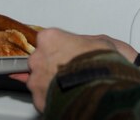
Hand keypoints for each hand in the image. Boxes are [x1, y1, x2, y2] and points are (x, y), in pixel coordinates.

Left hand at [11, 28, 136, 111]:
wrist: (98, 91)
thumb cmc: (99, 65)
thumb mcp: (103, 43)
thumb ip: (91, 41)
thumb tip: (98, 44)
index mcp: (50, 39)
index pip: (47, 39)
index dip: (60, 47)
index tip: (69, 52)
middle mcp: (38, 58)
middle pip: (40, 59)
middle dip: (52, 65)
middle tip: (70, 70)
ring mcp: (36, 80)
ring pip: (39, 80)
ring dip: (50, 83)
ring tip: (70, 86)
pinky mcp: (38, 100)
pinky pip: (42, 98)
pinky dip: (51, 98)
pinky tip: (65, 97)